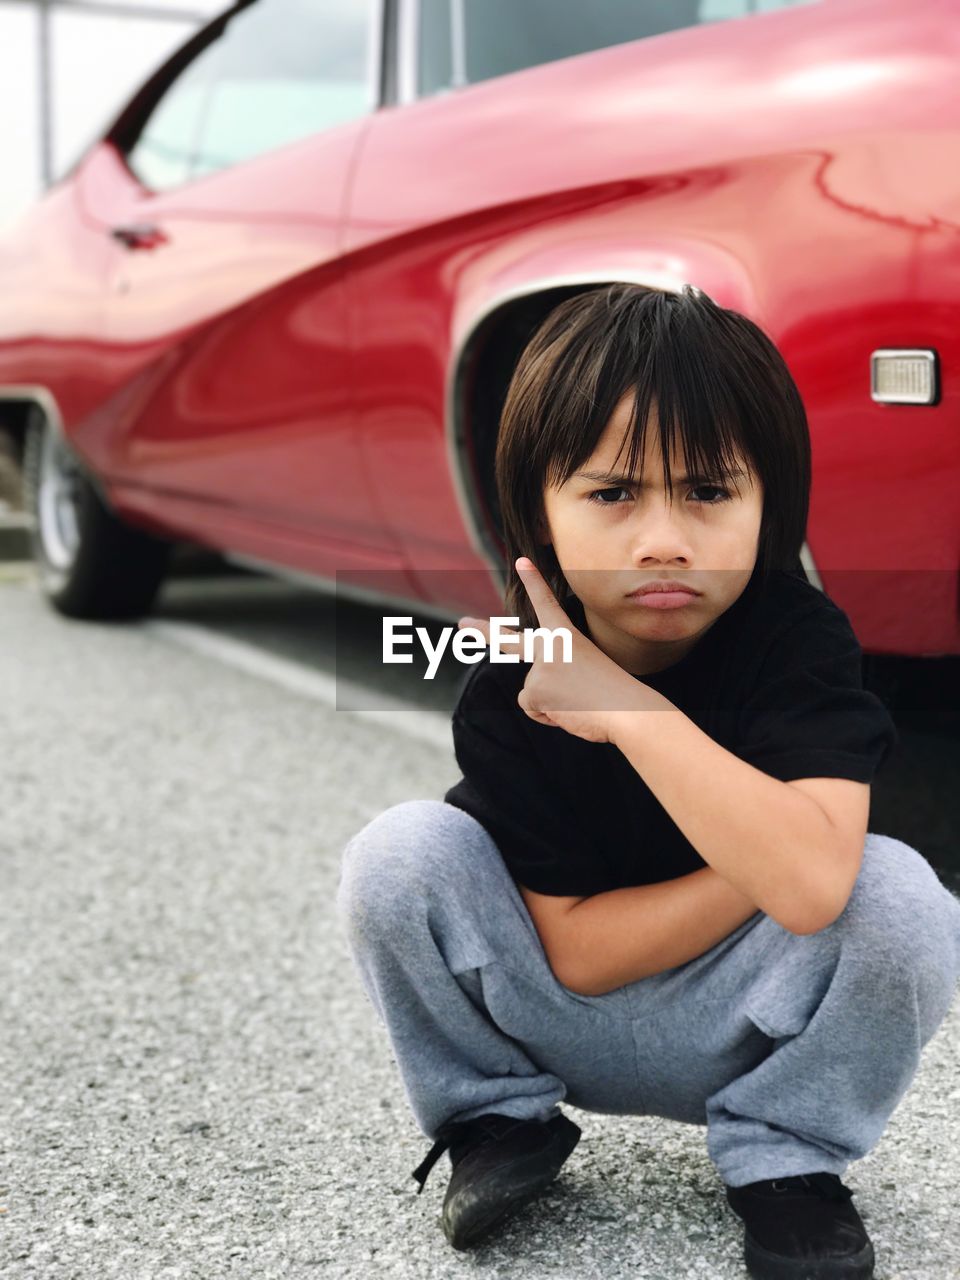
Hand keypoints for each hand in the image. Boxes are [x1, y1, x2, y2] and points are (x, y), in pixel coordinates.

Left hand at [458, 556, 651, 744]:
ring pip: (532, 692)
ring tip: (579, 702)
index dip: (533, 581)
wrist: (627, 710)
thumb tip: (534, 696)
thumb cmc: (616, 694)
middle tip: (462, 624)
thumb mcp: (588, 672)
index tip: (522, 561)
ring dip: (551, 703)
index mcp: (567, 636)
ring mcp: (539, 667)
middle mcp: (549, 646)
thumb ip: (559, 675)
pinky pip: (532, 707)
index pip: (546, 603)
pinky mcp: (533, 689)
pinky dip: (548, 716)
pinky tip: (569, 711)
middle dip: (483, 632)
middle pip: (508, 640)